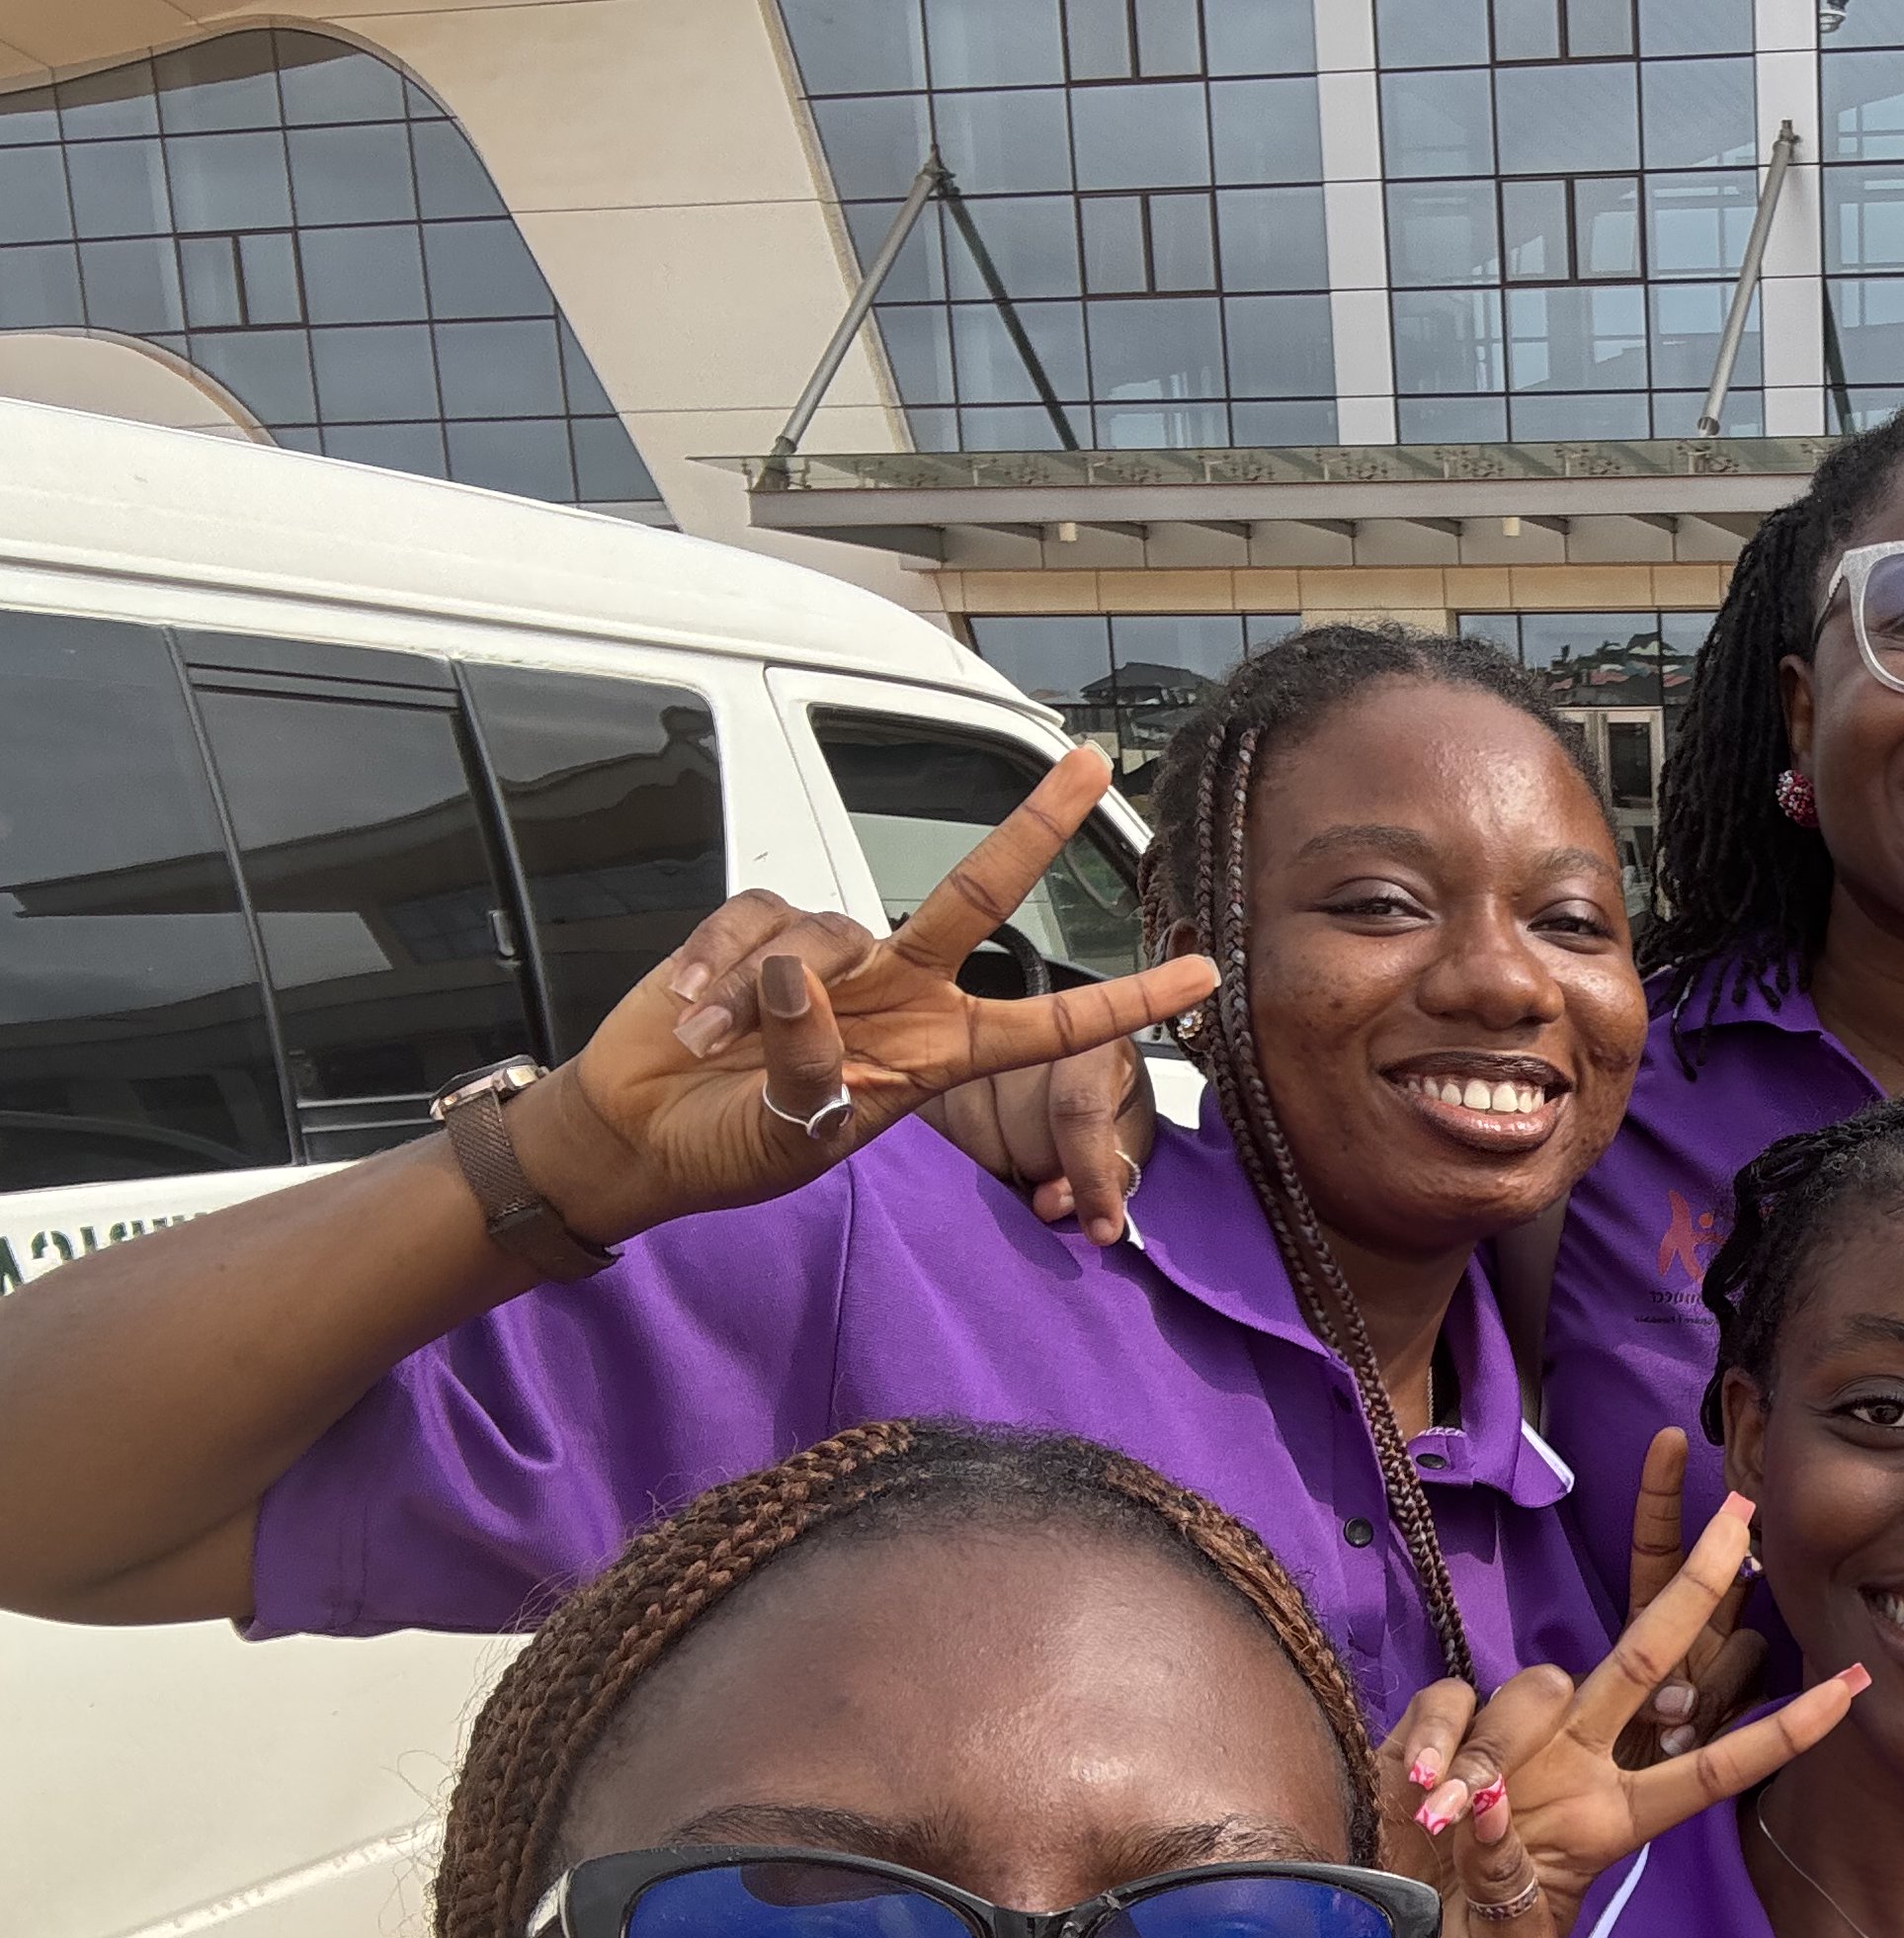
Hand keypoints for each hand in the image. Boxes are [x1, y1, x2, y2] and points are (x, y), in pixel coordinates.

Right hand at [516, 748, 1211, 1244]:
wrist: (639, 1135)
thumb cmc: (732, 1146)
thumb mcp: (794, 1137)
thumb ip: (814, 1073)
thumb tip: (809, 983)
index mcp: (938, 1054)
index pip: (1048, 1027)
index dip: (1124, 1002)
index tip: (1201, 972)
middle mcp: (901, 992)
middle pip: (975, 894)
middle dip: (1032, 828)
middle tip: (1091, 763)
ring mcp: (831, 958)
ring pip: (824, 930)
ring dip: (759, 994)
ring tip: (715, 1046)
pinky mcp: (756, 931)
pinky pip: (752, 922)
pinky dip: (715, 966)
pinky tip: (688, 1012)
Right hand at [919, 1040, 1162, 1247]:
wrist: (1067, 1059)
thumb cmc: (1105, 1097)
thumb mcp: (1127, 1133)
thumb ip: (1109, 1173)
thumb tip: (1047, 1205)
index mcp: (1093, 1045)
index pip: (1079, 1111)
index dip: (1088, 1176)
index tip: (1100, 1231)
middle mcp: (1028, 1033)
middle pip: (1024, 1134)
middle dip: (1042, 1175)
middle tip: (1049, 1174)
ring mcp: (973, 1046)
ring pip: (975, 1140)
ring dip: (1001, 1170)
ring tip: (1018, 1157)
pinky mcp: (935, 1066)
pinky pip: (939, 1134)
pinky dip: (963, 1157)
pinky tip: (984, 1149)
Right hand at [1373, 1494, 1863, 1937]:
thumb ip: (1513, 1880)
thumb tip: (1495, 1805)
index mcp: (1616, 1819)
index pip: (1716, 1768)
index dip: (1784, 1733)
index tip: (1856, 1687)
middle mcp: (1577, 1762)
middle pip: (1650, 1654)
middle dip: (1700, 1580)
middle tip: (1742, 1515)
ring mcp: (1510, 1739)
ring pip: (1541, 1684)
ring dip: (1497, 1748)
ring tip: (1446, 1820)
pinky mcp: (1437, 1726)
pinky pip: (1451, 1701)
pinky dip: (1435, 1742)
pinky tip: (1414, 1790)